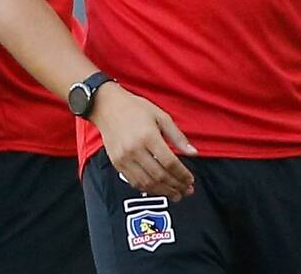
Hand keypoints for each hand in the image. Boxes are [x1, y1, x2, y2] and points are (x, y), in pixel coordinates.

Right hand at [90, 83, 197, 199]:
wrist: (107, 106)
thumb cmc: (135, 108)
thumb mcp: (161, 116)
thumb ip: (178, 136)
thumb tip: (194, 153)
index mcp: (148, 136)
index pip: (169, 162)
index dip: (182, 174)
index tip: (191, 180)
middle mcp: (135, 149)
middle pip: (159, 175)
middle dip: (176, 186)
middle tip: (187, 190)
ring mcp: (124, 158)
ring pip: (147, 183)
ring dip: (163, 191)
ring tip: (176, 194)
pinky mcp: (117, 163)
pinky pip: (134, 182)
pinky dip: (148, 189)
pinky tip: (158, 189)